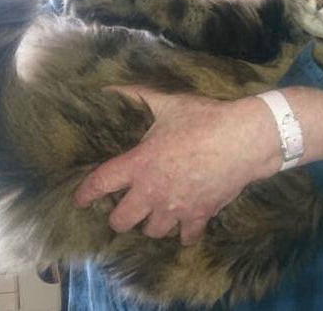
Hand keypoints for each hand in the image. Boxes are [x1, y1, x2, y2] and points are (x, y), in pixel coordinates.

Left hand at [74, 87, 279, 244]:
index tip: (80, 199)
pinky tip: (185, 223)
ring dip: (151, 223)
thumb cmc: (203, 119)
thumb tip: (110, 87)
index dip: (85, 193)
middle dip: (120, 215)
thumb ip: (137, 95)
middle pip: (121, 221)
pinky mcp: (199, 215)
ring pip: (152, 231)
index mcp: (139, 164)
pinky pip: (185, 236)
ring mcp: (176, 208)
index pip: (100, 184)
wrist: (243, 138)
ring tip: (156, 212)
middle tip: (126, 205)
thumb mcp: (168, 103)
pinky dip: (184, 232)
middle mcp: (152, 192)